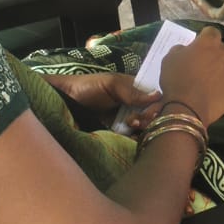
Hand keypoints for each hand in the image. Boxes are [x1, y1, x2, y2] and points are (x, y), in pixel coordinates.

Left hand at [43, 73, 160, 133]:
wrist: (65, 103)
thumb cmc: (88, 87)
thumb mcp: (111, 84)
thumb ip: (133, 91)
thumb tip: (158, 96)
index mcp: (136, 88)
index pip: (157, 96)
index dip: (157, 104)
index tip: (148, 111)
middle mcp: (135, 104)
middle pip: (155, 113)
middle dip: (150, 117)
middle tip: (135, 121)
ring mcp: (128, 119)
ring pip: (147, 126)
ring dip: (144, 128)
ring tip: (131, 126)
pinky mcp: (119, 133)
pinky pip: (134, 138)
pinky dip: (136, 139)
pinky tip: (131, 138)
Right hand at [157, 27, 223, 125]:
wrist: (187, 109)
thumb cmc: (176, 80)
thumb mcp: (169, 58)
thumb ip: (180, 49)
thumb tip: (186, 50)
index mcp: (209, 43)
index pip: (211, 32)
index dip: (205, 37)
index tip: (198, 45)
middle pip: (222, 49)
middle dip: (214, 54)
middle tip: (202, 66)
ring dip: (220, 70)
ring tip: (208, 82)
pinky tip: (215, 93)